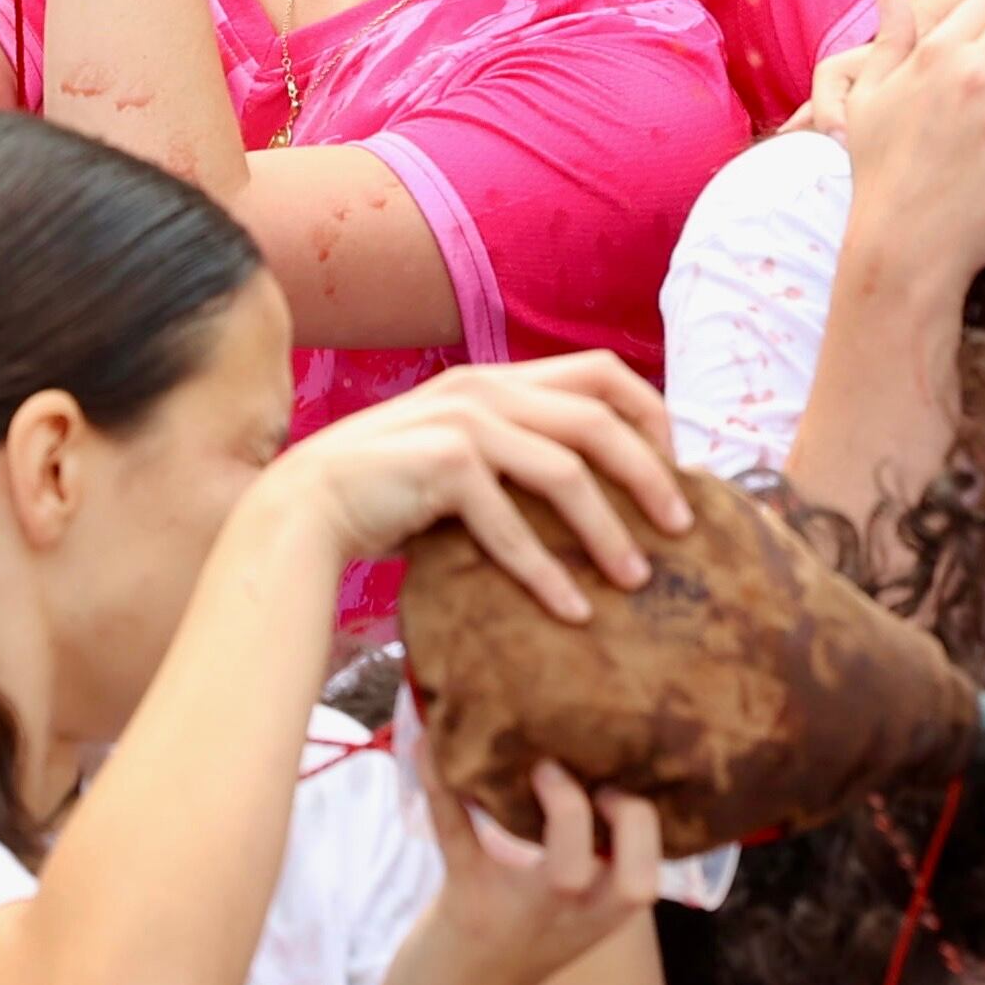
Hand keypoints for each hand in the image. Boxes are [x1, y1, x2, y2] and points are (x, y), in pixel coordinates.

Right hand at [263, 350, 696, 617]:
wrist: (302, 507)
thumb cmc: (388, 491)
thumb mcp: (460, 452)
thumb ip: (515, 452)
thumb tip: (596, 490)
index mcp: (497, 379)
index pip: (600, 372)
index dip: (650, 415)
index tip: (676, 469)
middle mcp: (485, 389)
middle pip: (600, 419)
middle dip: (652, 474)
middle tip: (682, 529)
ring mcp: (463, 423)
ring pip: (567, 472)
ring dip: (609, 530)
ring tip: (636, 579)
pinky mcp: (442, 467)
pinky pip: (513, 525)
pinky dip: (547, 572)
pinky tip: (572, 611)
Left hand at [385, 756, 664, 984]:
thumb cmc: (512, 939)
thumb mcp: (568, 909)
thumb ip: (588, 856)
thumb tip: (586, 758)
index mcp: (597, 915)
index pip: (646, 880)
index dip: (645, 828)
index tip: (616, 787)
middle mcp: (568, 919)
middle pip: (628, 885)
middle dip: (628, 821)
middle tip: (595, 780)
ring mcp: (518, 912)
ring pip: (562, 872)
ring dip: (562, 808)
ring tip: (541, 758)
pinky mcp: (462, 897)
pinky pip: (456, 833)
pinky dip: (442, 784)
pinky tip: (427, 743)